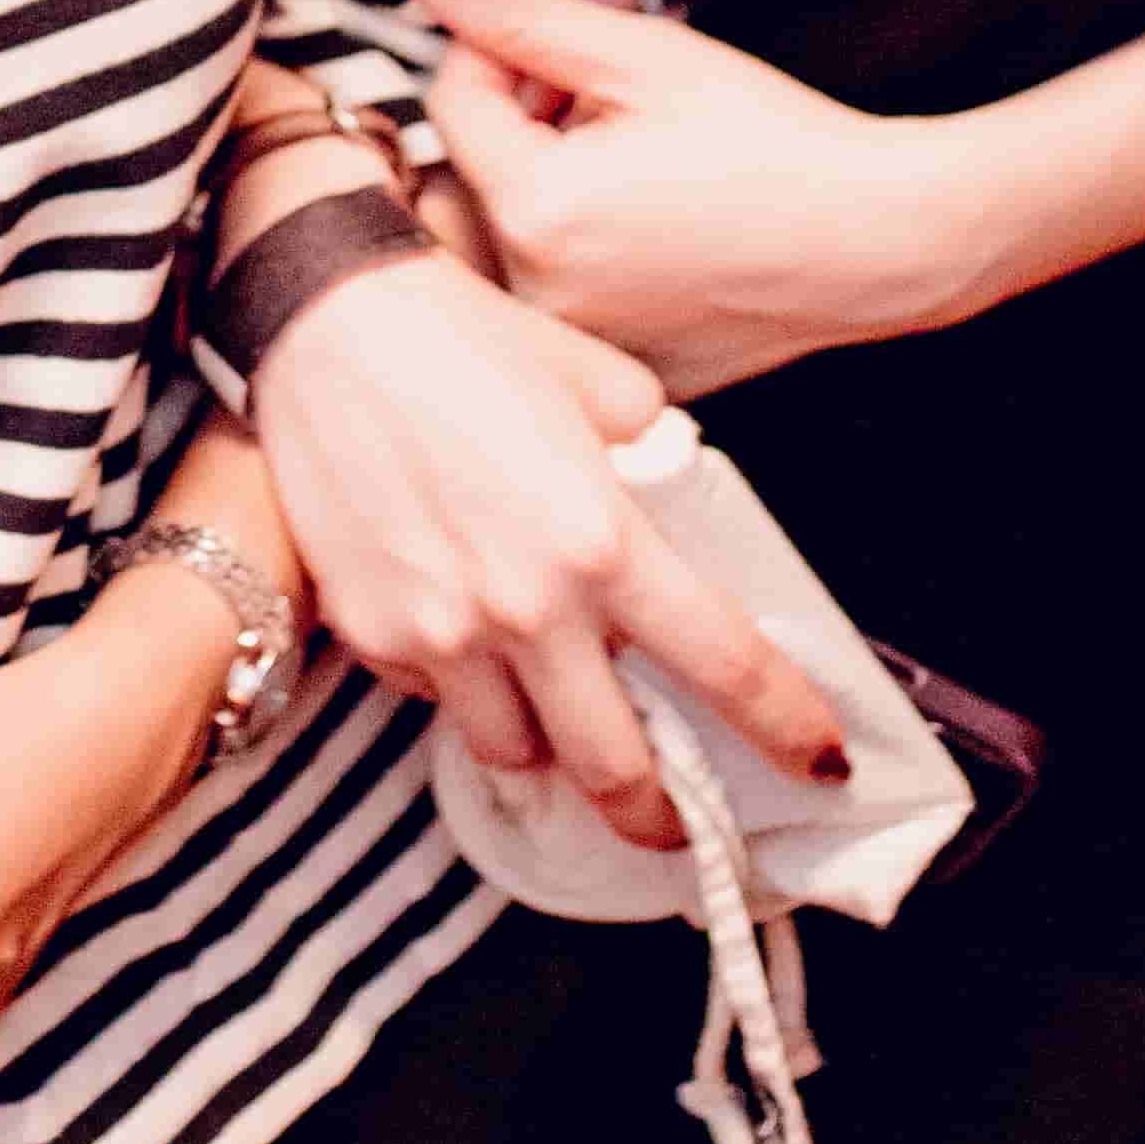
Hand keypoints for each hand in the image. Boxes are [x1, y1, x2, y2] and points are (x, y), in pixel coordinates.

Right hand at [247, 245, 843, 844]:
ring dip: (552, 750)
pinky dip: (467, 691)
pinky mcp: (374, 637)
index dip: (785, 726)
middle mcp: (529, 607)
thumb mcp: (604, 382)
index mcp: (604, 541)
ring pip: (519, 754)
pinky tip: (470, 638)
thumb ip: (653, 451)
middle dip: (660, 816)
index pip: (725, 666)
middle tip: (678, 822)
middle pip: (617, 768)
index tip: (819, 761)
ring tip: (562, 716)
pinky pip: (438, 703)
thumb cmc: (465, 336)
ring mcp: (443, 633)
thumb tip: (673, 488)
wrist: (325, 321)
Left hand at [420, 0, 989, 382]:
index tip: (564, 13)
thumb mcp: (641, 56)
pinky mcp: (622, 372)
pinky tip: (659, 205)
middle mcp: (539, 299)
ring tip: (639, 134)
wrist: (885, 239)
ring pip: (521, 227)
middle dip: (528, 102)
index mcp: (535, 214)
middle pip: (481, 167)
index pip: (453, 100)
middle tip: (610, 68)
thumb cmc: (775, 142)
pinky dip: (590, 238)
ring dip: (555, 166)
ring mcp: (580, 347)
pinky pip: (568, 289)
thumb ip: (517, 14)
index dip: (500, 39)